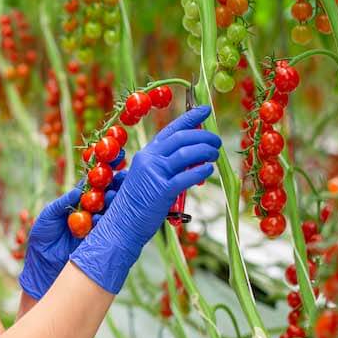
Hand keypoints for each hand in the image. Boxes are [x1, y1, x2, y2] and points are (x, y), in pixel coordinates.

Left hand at [19, 152, 126, 299]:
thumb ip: (62, 204)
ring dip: (113, 203)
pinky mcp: (99, 241)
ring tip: (114, 196)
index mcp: (76, 205)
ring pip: (109, 211)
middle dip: (113, 188)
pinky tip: (107, 216)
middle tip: (121, 180)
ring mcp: (96, 228)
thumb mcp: (47, 218)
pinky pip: (108, 229)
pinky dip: (110, 221)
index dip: (100, 179)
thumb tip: (78, 192)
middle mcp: (89, 214)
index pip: (91, 188)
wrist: (42, 269)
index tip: (109, 169)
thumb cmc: (42, 240)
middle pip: (105, 197)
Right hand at [70, 105, 220, 293]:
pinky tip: (209, 169)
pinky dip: (202, 170)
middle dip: (204, 136)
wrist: (121, 226)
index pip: (171, 130)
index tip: (206, 110)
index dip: (191, 118)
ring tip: (215, 154)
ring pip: (187, 154)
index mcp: (146, 154)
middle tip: (216, 141)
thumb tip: (194, 157)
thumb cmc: (137, 205)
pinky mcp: (162, 191)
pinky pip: (188, 176)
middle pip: (182, 138)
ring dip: (206, 152)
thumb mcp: (149, 178)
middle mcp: (149, 159)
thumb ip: (167, 166)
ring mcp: (155, 174)